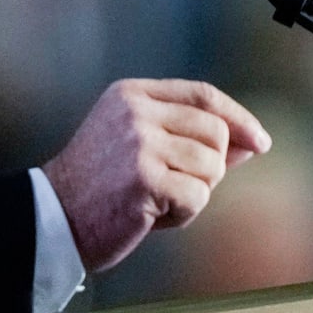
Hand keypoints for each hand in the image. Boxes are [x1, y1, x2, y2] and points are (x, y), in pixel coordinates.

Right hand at [42, 79, 269, 271]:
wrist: (52, 218)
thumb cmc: (98, 187)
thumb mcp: (137, 145)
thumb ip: (188, 137)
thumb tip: (251, 143)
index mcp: (131, 94)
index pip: (203, 95)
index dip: (238, 118)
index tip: (260, 141)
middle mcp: (135, 111)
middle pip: (215, 132)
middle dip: (211, 166)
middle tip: (178, 187)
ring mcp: (139, 143)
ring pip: (212, 166)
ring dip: (195, 193)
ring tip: (157, 201)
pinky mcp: (144, 178)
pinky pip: (198, 196)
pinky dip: (183, 213)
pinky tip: (152, 216)